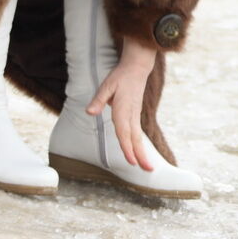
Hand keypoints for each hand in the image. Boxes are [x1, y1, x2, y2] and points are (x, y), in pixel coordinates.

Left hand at [86, 36, 156, 170]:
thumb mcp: (107, 85)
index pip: (124, 132)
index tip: (131, 161)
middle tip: (147, 170)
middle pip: (135, 139)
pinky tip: (141, 153)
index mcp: (123, 109)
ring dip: (143, 153)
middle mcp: (131, 115)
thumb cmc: (120, 77)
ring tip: (148, 167)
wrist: (137, 68)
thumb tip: (89, 112)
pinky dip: (140, 145)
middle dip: (141, 155)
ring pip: (138, 137)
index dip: (127, 147)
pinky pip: (137, 133)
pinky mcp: (136, 115)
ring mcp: (136, 115)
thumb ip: (99, 100)